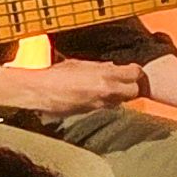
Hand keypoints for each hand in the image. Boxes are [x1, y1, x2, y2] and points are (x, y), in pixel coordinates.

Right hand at [0, 57, 144, 117]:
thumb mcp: (80, 64)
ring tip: (110, 87)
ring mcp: (100, 105)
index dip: (134, 71)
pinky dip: (106, 101)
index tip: (130, 69)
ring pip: (121, 101)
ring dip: (119, 95)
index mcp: (105, 76)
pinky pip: (107, 106)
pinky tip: (97, 95)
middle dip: (132, 86)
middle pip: (134, 92)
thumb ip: (99, 67)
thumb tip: (113, 67)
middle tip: (125, 80)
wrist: (41, 92)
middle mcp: (107, 92)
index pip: (135, 74)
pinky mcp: (92, 113)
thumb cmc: (57, 74)